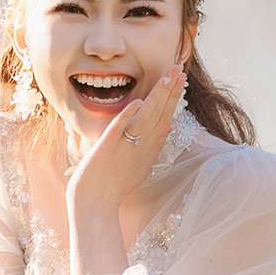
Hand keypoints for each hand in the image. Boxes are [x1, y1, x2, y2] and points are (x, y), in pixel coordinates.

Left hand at [64, 64, 186, 230]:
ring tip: (167, 77)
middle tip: (179, 68)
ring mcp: (125, 147)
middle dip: (170, 90)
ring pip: (145, 118)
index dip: (173, 96)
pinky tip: (137, 103)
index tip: (180, 77)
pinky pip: (119, 130)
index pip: (165, 116)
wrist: (95, 206)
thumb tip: (170, 125)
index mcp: (148, 148)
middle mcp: (141, 146)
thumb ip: (155, 144)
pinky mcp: (107, 149)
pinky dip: (127, 117)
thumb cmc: (114, 186)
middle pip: (160, 113)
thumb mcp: (141, 165)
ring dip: (157, 97)